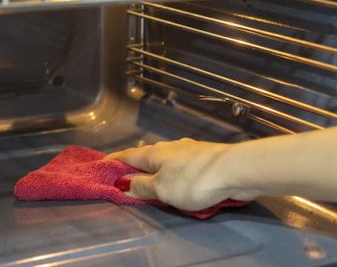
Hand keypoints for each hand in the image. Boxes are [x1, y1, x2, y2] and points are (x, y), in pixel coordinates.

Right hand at [107, 138, 262, 210]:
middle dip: (135, 164)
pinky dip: (173, 170)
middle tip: (125, 176)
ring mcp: (189, 150)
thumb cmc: (194, 180)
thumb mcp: (162, 189)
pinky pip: (180, 163)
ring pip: (165, 158)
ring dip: (155, 168)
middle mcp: (169, 147)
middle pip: (146, 156)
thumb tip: (123, 183)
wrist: (235, 170)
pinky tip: (178, 177)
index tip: (101, 165)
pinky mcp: (204, 157)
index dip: (113, 161)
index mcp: (154, 154)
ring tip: (151, 179)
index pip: (127, 155)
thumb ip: (142, 187)